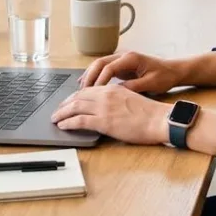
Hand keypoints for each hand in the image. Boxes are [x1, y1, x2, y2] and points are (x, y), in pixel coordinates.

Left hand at [51, 84, 171, 144]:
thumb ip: (116, 99)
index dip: (74, 97)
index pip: (87, 90)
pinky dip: (68, 123)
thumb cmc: (150, 113)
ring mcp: (104, 108)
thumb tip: (107, 107)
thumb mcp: (131, 99)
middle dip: (64, 104)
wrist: (160, 119)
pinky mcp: (104, 122)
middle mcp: (105, 95)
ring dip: (62, 113)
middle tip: (57, 110)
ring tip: (55, 118)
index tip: (68, 102)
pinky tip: (63, 126)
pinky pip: (79, 121)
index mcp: (112, 89)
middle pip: (77, 97)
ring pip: (75, 107)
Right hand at [80, 51, 184, 93]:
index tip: (93, 93)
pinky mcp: (121, 65)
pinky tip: (86, 85)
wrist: (173, 70)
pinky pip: (103, 69)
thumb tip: (116, 92)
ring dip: (89, 76)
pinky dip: (94, 76)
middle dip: (89, 77)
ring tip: (80, 90)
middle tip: (81, 92)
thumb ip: (134, 87)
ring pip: (99, 65)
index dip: (99, 81)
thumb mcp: (151, 83)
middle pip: (99, 63)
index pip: (108, 67)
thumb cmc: (165, 76)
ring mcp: (121, 59)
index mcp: (131, 58)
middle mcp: (124, 55)